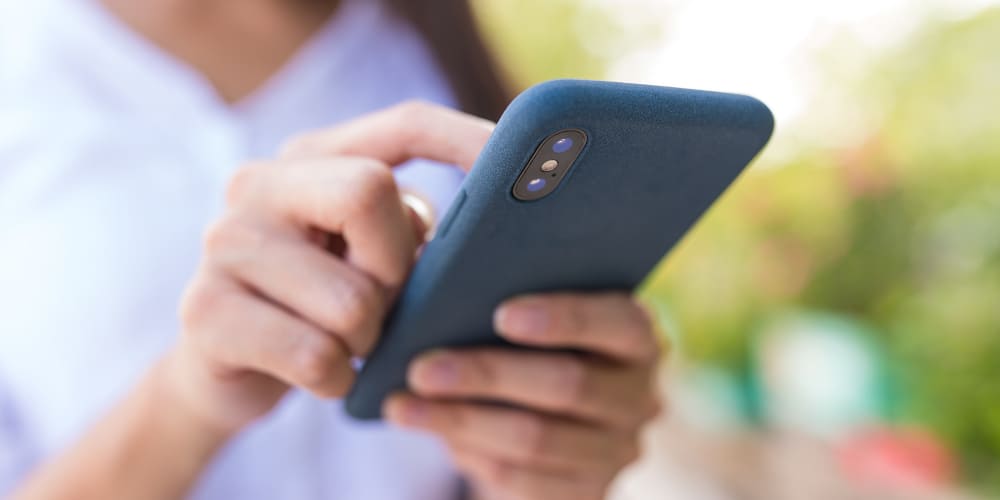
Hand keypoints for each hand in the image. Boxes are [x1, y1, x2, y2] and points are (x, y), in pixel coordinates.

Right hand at [165, 102, 494, 433]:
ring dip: (369, 337)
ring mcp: (223, 244)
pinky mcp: (205, 312)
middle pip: (369, 191)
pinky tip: (326, 375)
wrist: (224, 371)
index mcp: (312, 159)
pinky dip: (337, 378)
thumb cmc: (321, 308)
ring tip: (352, 343)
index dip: (467, 141)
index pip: (403, 126)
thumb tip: (497, 234)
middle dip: (397, 264)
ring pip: (350, 296)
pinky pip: (316, 356)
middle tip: (386, 300)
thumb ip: (416, 233)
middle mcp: (260, 185)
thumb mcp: (373, 259)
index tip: (529, 167)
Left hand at [385, 292, 663, 499]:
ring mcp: (617, 451)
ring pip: (537, 439)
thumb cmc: (531, 343)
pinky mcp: (587, 492)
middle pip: (568, 385)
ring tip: (403, 406)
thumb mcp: (534, 313)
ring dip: (462, 421)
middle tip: (421, 368)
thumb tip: (446, 274)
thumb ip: (508, 287)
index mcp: (637, 336)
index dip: (564, 318)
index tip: (501, 314)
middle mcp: (640, 396)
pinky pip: (524, 481)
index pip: (615, 323)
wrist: (552, 418)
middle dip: (487, 374)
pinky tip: (433, 433)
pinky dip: (472, 455)